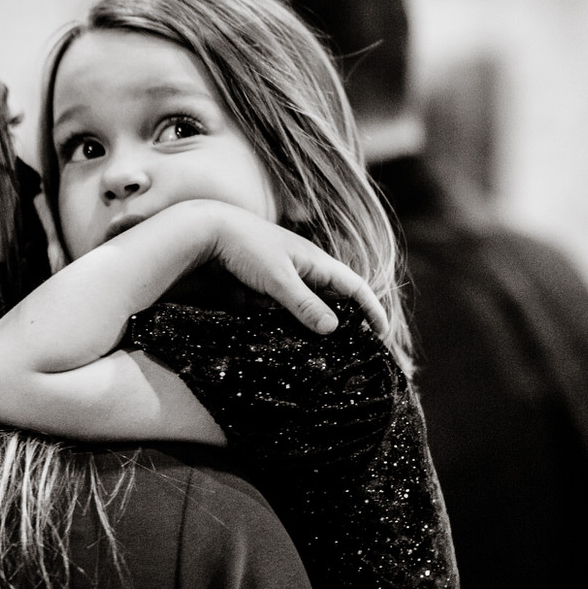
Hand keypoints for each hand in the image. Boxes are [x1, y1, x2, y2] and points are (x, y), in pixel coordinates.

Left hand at [183, 200, 388, 336]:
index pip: (354, 286)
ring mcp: (283, 281)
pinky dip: (289, 327)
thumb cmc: (245, 247)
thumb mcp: (278, 278)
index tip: (382, 332)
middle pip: (334, 300)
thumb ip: (304, 303)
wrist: (206, 233)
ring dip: (316, 328)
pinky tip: (291, 344)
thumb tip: (334, 329)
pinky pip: (283, 313)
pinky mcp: (262, 291)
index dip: (371, 308)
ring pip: (308, 309)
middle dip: (347, 323)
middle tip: (356, 351)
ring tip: (326, 355)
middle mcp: (303, 271)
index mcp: (315, 262)